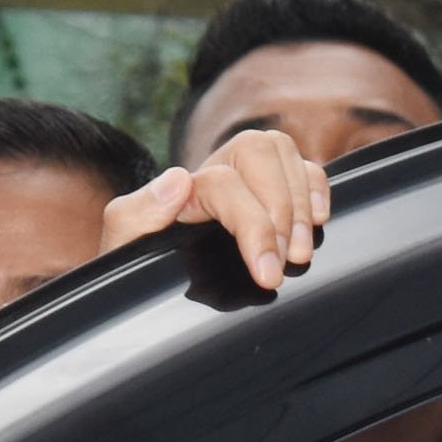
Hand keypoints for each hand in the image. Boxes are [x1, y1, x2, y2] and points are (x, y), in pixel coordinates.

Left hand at [98, 129, 332, 291]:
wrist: (147, 292)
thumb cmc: (137, 272)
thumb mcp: (123, 248)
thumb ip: (136, 215)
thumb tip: (178, 180)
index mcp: (180, 186)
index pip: (223, 182)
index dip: (254, 226)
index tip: (268, 275)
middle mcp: (213, 173)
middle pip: (257, 149)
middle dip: (283, 207)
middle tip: (290, 260)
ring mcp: (244, 180)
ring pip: (280, 150)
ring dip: (301, 200)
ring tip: (302, 251)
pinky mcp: (270, 194)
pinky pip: (299, 165)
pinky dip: (315, 185)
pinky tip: (318, 220)